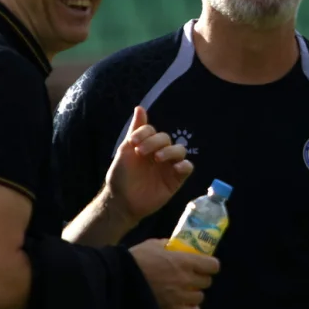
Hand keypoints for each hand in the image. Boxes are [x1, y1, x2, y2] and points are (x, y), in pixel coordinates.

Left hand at [104, 106, 192, 223]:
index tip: (133, 142)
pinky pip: (187, 168)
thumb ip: (135, 130)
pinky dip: (184, 165)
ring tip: (158, 158)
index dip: (145, 133)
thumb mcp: (125, 150)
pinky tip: (175, 168)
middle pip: (166, 138)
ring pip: (180, 150)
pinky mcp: (176, 179)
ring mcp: (169, 166)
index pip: (153, 131)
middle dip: (155, 142)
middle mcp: (160, 152)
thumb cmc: (121, 176)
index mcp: (147, 145)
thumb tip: (140, 107)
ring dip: (170, 151)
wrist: (121, 201)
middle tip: (141, 152)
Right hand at [129, 238, 220, 308]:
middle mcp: (186, 279)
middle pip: (207, 282)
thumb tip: (173, 246)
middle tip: (193, 277)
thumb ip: (167, 246)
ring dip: (195, 294)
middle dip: (202, 279)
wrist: (120, 279)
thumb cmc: (137, 259)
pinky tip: (185, 305)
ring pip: (200, 297)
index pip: (213, 265)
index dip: (211, 265)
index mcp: (185, 261)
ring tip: (186, 292)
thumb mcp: (153, 245)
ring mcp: (180, 296)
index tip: (206, 265)